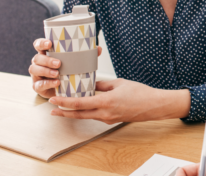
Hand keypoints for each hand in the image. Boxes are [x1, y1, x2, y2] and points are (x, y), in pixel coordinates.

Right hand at [29, 38, 101, 97]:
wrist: (63, 90)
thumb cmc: (67, 71)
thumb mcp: (76, 62)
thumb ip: (86, 55)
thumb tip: (98, 48)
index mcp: (47, 53)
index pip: (38, 45)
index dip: (41, 43)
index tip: (49, 43)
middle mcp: (39, 63)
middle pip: (37, 58)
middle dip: (47, 60)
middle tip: (59, 63)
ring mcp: (36, 75)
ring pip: (34, 69)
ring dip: (46, 71)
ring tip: (57, 74)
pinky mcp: (37, 86)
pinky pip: (38, 84)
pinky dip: (47, 83)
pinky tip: (56, 83)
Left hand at [49, 78, 190, 123]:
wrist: (154, 105)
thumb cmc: (139, 92)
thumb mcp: (119, 83)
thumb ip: (103, 85)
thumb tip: (91, 84)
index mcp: (106, 102)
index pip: (79, 104)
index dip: (64, 103)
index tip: (53, 100)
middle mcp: (105, 113)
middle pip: (79, 114)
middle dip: (63, 112)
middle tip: (51, 110)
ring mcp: (108, 119)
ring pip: (86, 116)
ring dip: (74, 113)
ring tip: (63, 109)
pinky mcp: (112, 120)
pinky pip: (96, 116)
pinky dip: (87, 112)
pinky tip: (84, 107)